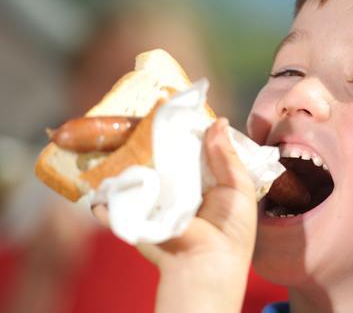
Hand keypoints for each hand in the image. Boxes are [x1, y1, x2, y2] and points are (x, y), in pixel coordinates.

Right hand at [92, 118, 257, 311]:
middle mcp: (178, 188)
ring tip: (119, 132)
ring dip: (126, 156)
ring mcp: (155, 200)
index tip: (175, 107)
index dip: (185, 131)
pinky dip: (103, 195)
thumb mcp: (239, 188)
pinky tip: (95, 177)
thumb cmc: (231, 229)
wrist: (208, 264)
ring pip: (138, 173)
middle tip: (146, 113)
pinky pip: (116, 202)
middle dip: (152, 138)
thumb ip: (227, 156)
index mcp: (204, 181)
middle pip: (161, 157)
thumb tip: (219, 122)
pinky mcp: (137, 214)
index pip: (191, 150)